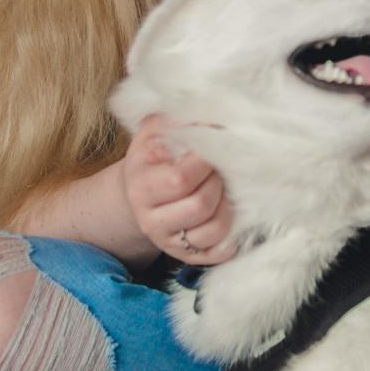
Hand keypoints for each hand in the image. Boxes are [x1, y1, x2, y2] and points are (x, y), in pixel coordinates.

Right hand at [120, 113, 237, 265]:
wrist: (139, 189)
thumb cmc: (155, 154)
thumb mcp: (156, 130)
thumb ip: (178, 119)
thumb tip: (212, 114)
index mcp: (141, 185)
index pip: (181, 179)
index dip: (205, 161)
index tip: (213, 146)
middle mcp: (150, 219)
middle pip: (200, 205)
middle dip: (218, 182)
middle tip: (220, 168)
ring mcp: (168, 241)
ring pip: (212, 230)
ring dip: (228, 206)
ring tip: (224, 188)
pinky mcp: (185, 256)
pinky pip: (217, 253)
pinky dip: (230, 236)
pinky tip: (228, 215)